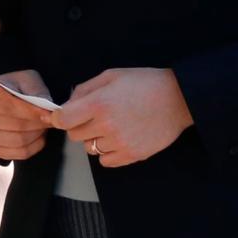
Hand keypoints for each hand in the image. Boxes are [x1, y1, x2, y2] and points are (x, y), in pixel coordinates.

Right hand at [0, 69, 54, 159]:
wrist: (8, 98)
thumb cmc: (19, 88)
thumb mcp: (28, 79)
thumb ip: (37, 91)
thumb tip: (47, 111)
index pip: (10, 108)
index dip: (32, 113)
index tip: (50, 114)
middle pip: (16, 126)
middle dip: (38, 124)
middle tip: (51, 120)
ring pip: (18, 141)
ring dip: (37, 135)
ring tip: (43, 126)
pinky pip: (19, 153)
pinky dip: (34, 146)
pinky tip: (38, 136)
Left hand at [54, 67, 191, 167]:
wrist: (178, 98)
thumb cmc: (144, 83)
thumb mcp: (112, 75)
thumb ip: (85, 89)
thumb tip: (66, 104)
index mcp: (99, 103)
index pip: (62, 120)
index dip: (59, 118)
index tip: (64, 116)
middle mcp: (106, 125)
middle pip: (74, 136)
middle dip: (79, 126)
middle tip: (94, 118)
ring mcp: (119, 142)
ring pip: (89, 149)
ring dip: (94, 140)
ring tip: (111, 127)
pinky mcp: (132, 155)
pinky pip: (106, 161)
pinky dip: (108, 153)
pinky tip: (119, 139)